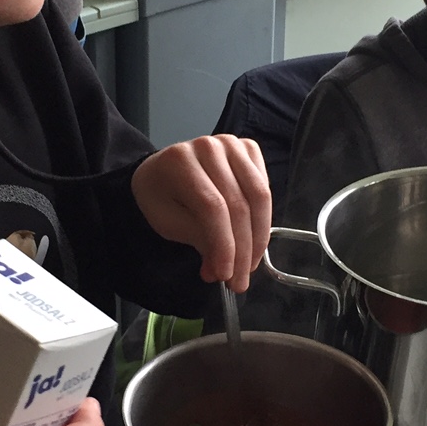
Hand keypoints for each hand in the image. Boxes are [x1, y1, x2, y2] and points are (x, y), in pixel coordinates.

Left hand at [131, 134, 270, 290]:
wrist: (161, 172)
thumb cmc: (161, 197)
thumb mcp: (169, 223)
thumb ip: (199, 241)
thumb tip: (222, 270)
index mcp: (180, 161)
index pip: (213, 208)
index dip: (225, 246)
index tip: (226, 275)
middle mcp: (209, 146)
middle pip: (239, 204)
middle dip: (242, 250)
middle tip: (239, 280)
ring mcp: (231, 144)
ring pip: (259, 197)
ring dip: (258, 238)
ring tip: (249, 266)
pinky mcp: (248, 148)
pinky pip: (265, 187)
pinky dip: (262, 218)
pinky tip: (251, 238)